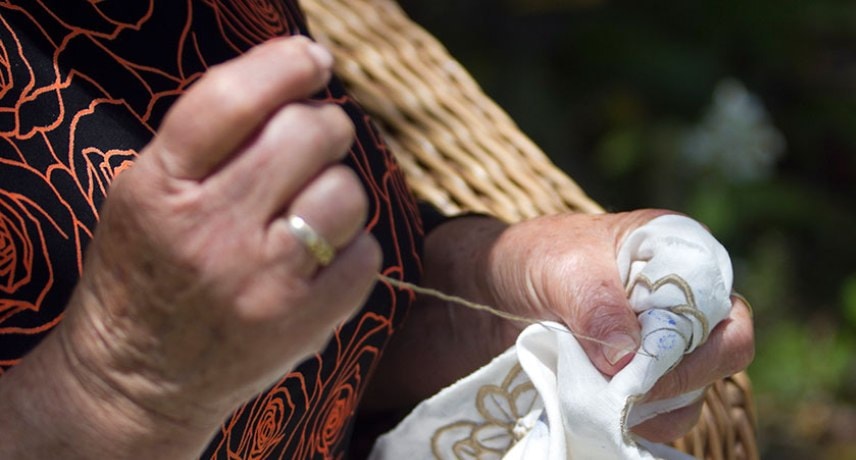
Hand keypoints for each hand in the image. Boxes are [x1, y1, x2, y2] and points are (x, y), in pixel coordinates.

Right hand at [57, 36, 380, 434]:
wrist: (139, 378)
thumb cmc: (145, 272)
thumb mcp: (145, 192)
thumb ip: (208, 139)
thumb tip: (295, 82)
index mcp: (160, 187)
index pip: (233, 100)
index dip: (285, 65)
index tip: (312, 59)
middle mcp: (212, 232)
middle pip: (310, 134)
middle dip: (322, 126)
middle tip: (311, 144)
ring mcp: (263, 281)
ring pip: (347, 192)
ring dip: (338, 191)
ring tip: (309, 211)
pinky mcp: (303, 323)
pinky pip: (366, 253)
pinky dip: (352, 248)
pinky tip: (319, 259)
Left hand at [482, 210, 753, 441]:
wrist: (489, 289)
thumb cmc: (532, 258)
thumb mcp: (560, 266)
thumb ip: (595, 302)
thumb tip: (627, 358)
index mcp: (682, 258)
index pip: (727, 315)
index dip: (698, 349)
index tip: (642, 369)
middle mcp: (685, 306)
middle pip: (717, 361)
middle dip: (671, 383)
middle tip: (617, 392)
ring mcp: (663, 347)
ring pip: (688, 396)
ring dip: (646, 406)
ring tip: (593, 394)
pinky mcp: (638, 380)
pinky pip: (655, 414)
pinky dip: (628, 419)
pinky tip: (592, 409)